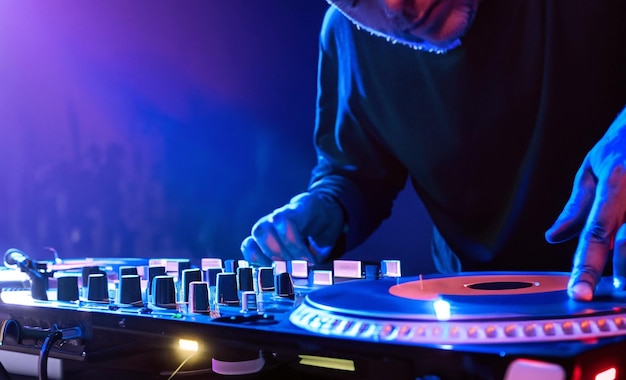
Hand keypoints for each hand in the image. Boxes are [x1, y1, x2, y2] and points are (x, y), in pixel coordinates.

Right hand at [241, 192, 344, 266]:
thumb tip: (311, 273)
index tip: (309, 262)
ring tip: (283, 272)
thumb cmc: (325, 223)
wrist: (320, 211)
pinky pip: (248, 248)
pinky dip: (256, 262)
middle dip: (278, 255)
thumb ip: (319, 250)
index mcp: (298, 208)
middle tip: (294, 269)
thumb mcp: (330, 233)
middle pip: (263, 231)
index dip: (294, 246)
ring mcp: (266, 225)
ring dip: (266, 261)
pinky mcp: (259, 237)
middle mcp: (277, 214)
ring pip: (252, 240)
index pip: (284, 221)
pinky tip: (273, 272)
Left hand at [546, 107, 625, 300]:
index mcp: (615, 183)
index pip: (597, 233)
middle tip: (605, 295)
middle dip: (621, 275)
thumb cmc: (622, 145)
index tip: (580, 294)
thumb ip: (576, 206)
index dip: (588, 266)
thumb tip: (553, 237)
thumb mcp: (592, 169)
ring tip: (623, 284)